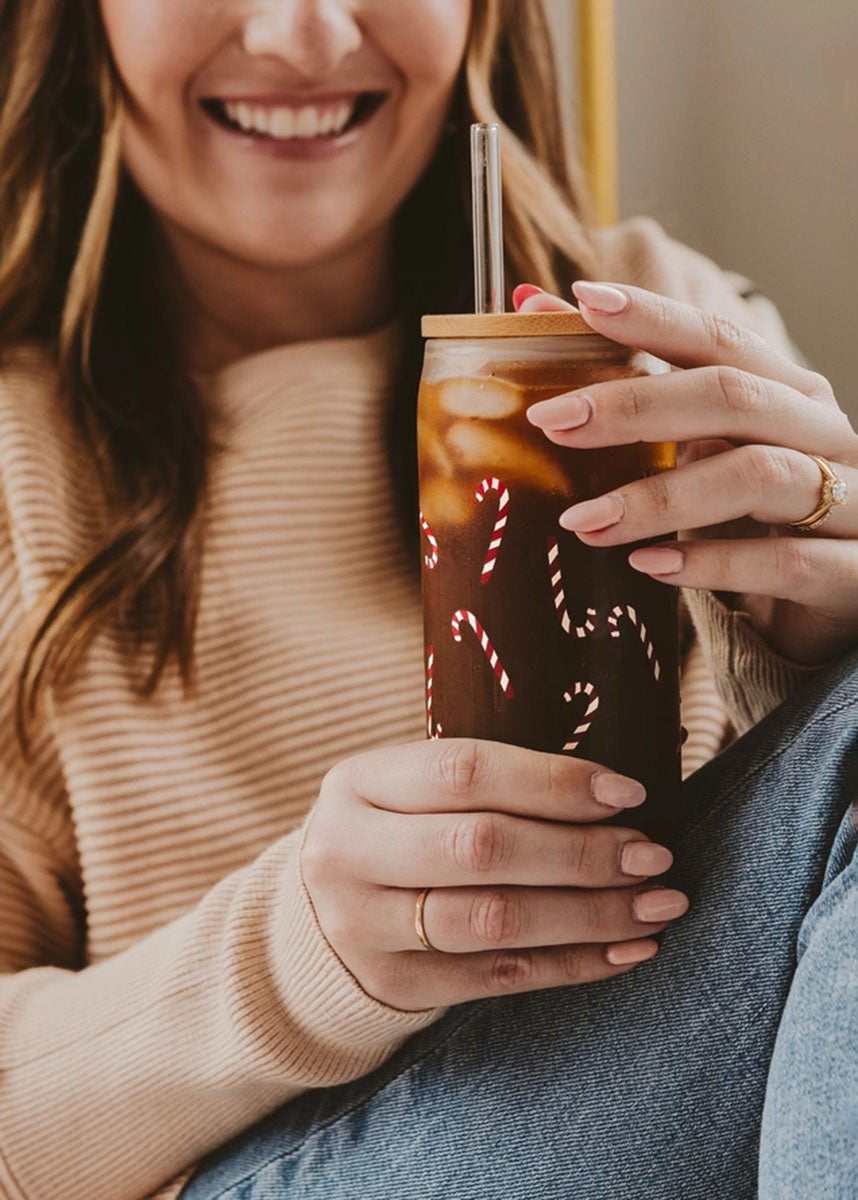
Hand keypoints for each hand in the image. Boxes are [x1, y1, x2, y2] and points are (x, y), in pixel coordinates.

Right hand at [301, 739, 687, 1010]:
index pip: (466, 771)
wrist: (321, 913)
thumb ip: (486, 783)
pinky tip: (626, 951)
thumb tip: (613, 792)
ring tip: (657, 906)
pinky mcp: (395, 985)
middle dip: (581, 853)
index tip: (629, 793)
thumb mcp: (409, 787)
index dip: (553, 782)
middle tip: (652, 856)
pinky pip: (498, 977)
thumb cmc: (395, 831)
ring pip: (494, 921)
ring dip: (589, 914)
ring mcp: (365, 925)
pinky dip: (572, 964)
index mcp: (358, 781)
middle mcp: (349, 852)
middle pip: (482, 848)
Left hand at [517, 281, 857, 665]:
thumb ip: (635, 390)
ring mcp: (851, 498)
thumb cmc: (760, 517)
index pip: (721, 339)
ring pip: (757, 475)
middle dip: (635, 404)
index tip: (581, 302)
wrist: (838, 601)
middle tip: (552, 421)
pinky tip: (648, 565)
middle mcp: (825, 433)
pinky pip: (784, 560)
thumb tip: (533, 308)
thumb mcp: (706, 451)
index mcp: (790, 394)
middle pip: (733, 397)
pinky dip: (711, 563)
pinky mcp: (851, 570)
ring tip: (582, 521)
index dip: (655, 317)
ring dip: (659, 498)